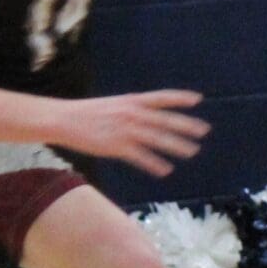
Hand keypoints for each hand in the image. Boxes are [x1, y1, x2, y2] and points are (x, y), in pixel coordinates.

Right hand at [55, 90, 209, 176]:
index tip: (198, 99)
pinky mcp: (116, 147)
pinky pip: (140, 157)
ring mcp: (125, 130)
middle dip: (187, 126)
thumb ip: (132, 109)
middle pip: (165, 120)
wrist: (62, 119)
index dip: (180, 98)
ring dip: (177, 146)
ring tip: (193, 151)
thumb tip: (148, 114)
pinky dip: (155, 164)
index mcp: (131, 101)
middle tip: (204, 131)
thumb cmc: (87, 113)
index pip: (161, 97)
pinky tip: (166, 170)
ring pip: (157, 139)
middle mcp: (132, 114)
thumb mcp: (113, 104)